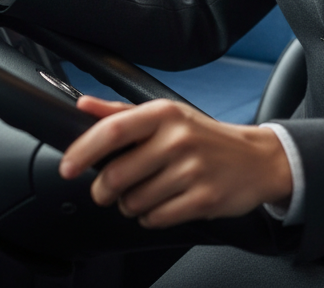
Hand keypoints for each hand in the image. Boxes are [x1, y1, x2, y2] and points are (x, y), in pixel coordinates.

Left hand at [59, 96, 292, 227]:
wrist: (256, 158)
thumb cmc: (203, 136)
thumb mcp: (166, 115)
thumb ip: (121, 112)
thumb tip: (83, 104)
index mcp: (164, 113)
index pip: (113, 130)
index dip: (84, 151)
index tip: (68, 167)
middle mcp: (178, 138)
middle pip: (117, 175)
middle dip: (104, 190)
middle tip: (110, 189)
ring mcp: (192, 170)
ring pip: (133, 202)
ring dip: (131, 204)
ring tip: (148, 191)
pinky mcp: (203, 199)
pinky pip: (155, 219)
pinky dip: (151, 217)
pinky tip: (164, 203)